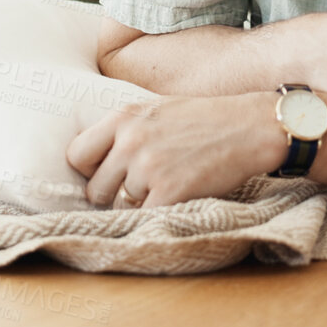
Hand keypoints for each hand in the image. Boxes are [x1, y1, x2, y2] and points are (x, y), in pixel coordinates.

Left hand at [66, 94, 280, 208]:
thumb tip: (93, 160)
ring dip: (139, 206)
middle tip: (141, 188)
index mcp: (122, 117)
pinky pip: (144, 218)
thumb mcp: (155, 108)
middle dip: (114, 194)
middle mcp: (130, 141)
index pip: (76, 154)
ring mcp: (148, 168)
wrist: (249, 127)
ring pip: (120, 207)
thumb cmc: (204, 119)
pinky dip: (157, 216)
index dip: (90, 170)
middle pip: (96, 189)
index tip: (106, 174)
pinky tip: (175, 200)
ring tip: (166, 187)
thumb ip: (124, 129)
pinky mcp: (169, 192)